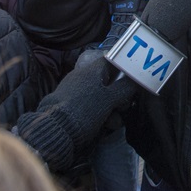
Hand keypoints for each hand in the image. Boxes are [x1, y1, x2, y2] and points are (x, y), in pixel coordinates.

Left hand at [15, 56, 137, 172]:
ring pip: (100, 96)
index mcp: (91, 70)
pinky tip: (104, 126)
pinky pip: (90, 105)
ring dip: (111, 108)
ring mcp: (75, 91)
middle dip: (119, 96)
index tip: (133, 79)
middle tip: (124, 108)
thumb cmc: (85, 109)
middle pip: (108, 81)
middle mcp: (82, 77)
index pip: (111, 60)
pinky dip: (99, 114)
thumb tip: (136, 79)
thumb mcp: (109, 99)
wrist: (55, 130)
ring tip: (114, 123)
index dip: (124, 67)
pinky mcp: (70, 105)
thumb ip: (124, 88)